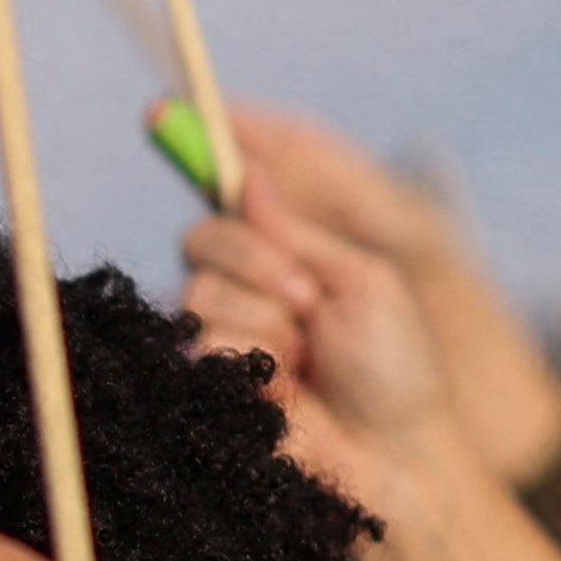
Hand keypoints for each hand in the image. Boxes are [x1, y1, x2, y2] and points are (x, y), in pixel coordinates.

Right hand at [181, 111, 560, 496]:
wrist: (396, 452)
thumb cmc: (395, 369)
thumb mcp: (361, 280)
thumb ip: (298, 232)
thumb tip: (245, 178)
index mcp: (288, 255)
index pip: (232, 198)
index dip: (201, 152)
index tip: (165, 108)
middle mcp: (246, 289)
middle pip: (204, 236)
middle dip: (258, 257)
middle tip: (307, 297)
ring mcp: (223, 334)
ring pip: (202, 290)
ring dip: (267, 318)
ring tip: (307, 354)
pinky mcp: (208, 382)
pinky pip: (203, 340)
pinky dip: (254, 355)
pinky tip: (287, 385)